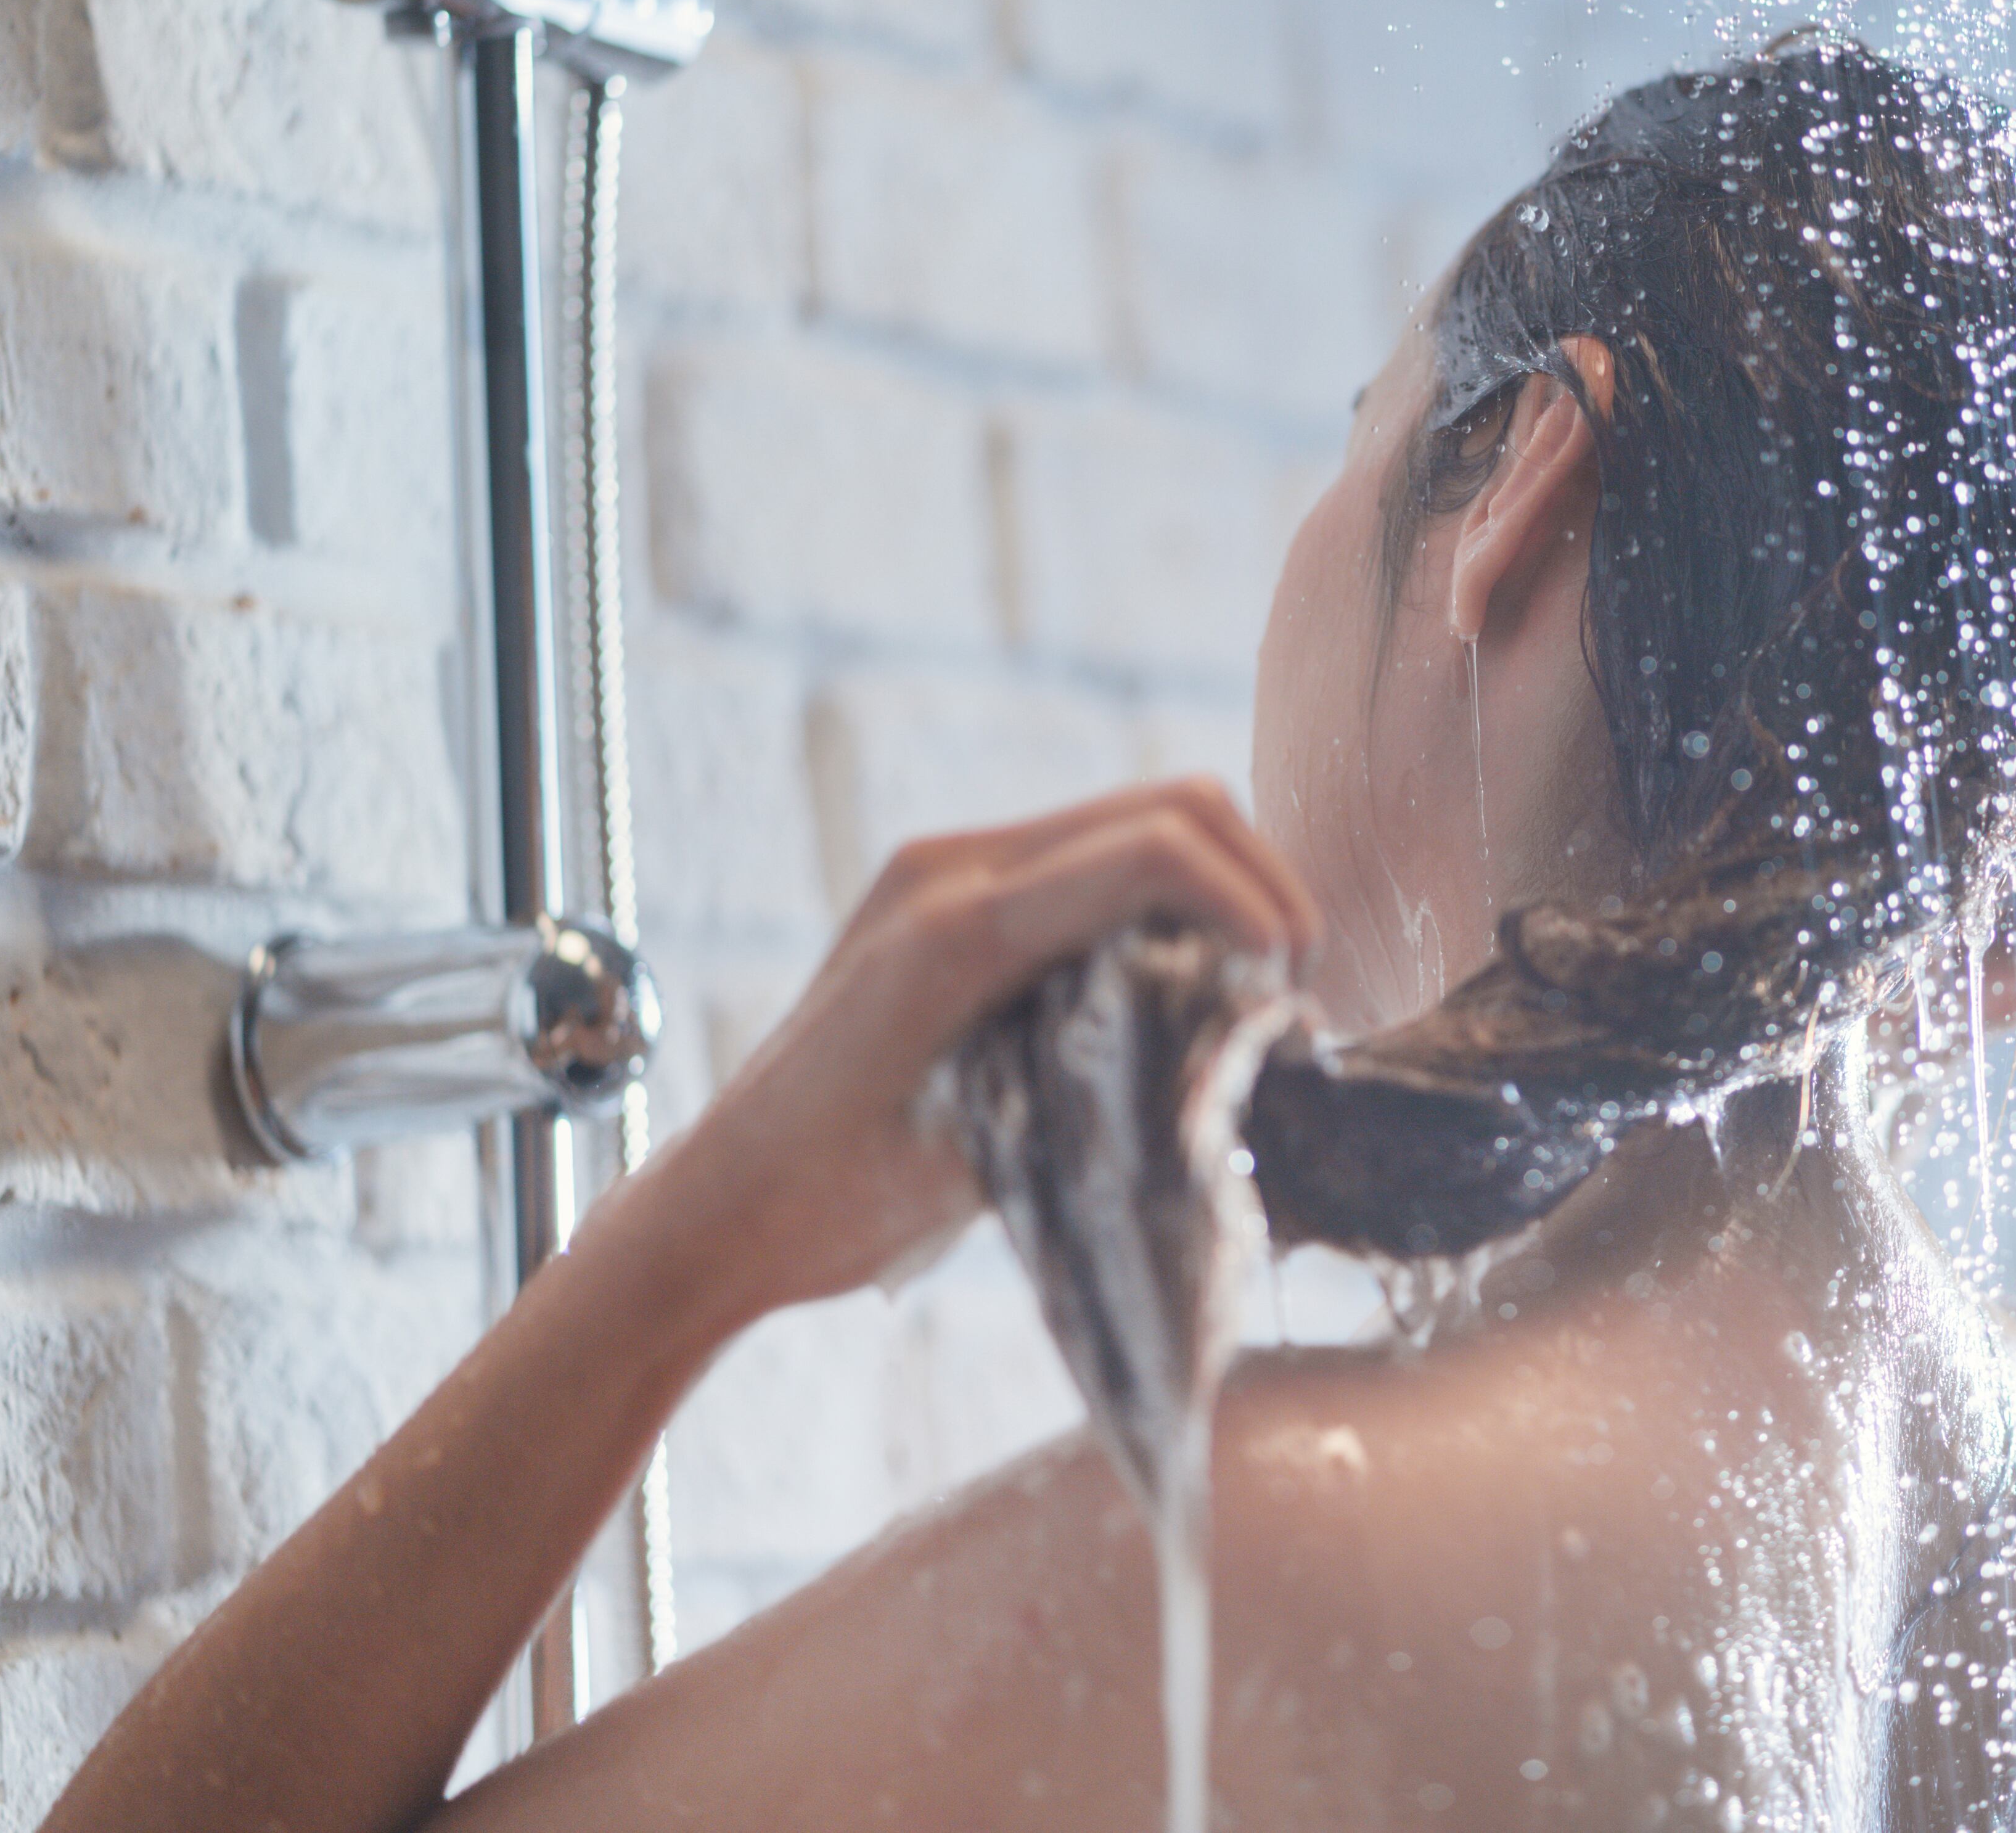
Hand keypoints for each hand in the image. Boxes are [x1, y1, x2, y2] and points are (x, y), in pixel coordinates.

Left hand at [632, 780, 1321, 1323]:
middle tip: (1292, 981)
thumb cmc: (835, 1207)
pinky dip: (1163, 897)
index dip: (1252, 899)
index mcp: (954, 928)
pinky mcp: (949, 896)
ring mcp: (946, 873)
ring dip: (1219, 883)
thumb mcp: (988, 1158)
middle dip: (1257, 879)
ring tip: (1253, 981)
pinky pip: (1090, 858)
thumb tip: (1231, 1053)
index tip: (1291, 983)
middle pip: (1165, 807)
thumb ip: (1105, 1085)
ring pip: (1138, 821)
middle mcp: (949, 870)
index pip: (1152, 850)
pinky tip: (1183, 977)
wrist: (723, 1208)